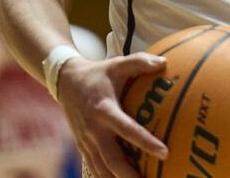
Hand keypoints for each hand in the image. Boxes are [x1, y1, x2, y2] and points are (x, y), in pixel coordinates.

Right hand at [57, 53, 169, 177]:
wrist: (65, 82)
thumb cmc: (97, 73)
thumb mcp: (117, 64)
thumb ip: (140, 62)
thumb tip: (164, 62)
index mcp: (105, 110)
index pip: (128, 130)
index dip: (146, 142)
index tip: (164, 153)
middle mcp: (94, 129)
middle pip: (112, 159)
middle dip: (129, 174)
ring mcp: (86, 140)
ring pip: (101, 169)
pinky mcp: (82, 146)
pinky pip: (94, 167)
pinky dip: (105, 177)